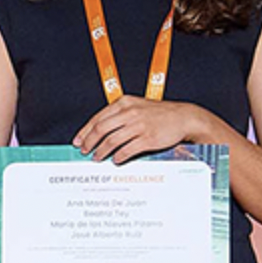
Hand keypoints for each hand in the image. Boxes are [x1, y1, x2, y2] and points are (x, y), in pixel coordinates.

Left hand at [74, 97, 220, 163]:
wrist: (183, 117)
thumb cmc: (159, 113)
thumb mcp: (137, 106)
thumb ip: (120, 115)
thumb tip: (100, 130)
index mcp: (124, 103)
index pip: (98, 118)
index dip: (85, 131)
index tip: (78, 140)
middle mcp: (130, 113)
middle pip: (101, 129)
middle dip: (90, 142)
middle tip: (84, 150)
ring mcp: (139, 125)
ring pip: (111, 140)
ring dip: (101, 151)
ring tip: (97, 157)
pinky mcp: (148, 138)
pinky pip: (127, 150)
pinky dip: (118, 156)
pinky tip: (115, 160)